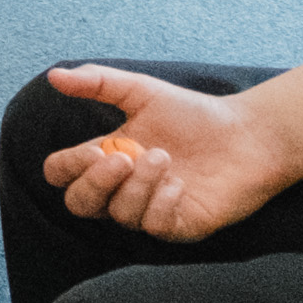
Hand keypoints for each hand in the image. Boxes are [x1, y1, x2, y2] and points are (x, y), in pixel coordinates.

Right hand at [37, 63, 291, 240]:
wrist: (249, 135)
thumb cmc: (196, 114)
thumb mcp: (143, 91)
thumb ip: (98, 82)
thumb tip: (53, 75)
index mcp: (106, 157)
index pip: (62, 174)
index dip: (68, 167)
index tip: (93, 150)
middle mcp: (122, 188)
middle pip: (79, 204)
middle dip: (95, 183)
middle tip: (123, 158)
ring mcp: (149, 210)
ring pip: (120, 214)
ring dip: (138, 185)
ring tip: (164, 158)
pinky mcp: (179, 226)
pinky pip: (154, 226)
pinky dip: (161, 203)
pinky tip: (180, 184)